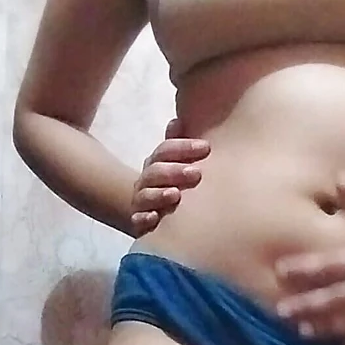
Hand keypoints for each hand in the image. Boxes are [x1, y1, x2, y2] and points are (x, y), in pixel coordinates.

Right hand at [130, 117, 209, 237]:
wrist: (158, 216)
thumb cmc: (174, 185)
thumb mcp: (178, 164)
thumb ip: (179, 146)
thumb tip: (177, 121)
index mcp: (156, 163)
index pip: (165, 150)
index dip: (183, 147)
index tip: (206, 148)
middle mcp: (146, 181)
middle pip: (155, 172)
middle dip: (174, 171)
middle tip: (196, 173)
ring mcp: (142, 202)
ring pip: (146, 195)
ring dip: (159, 194)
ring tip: (176, 194)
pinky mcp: (140, 223)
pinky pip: (138, 220)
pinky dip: (145, 218)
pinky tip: (155, 217)